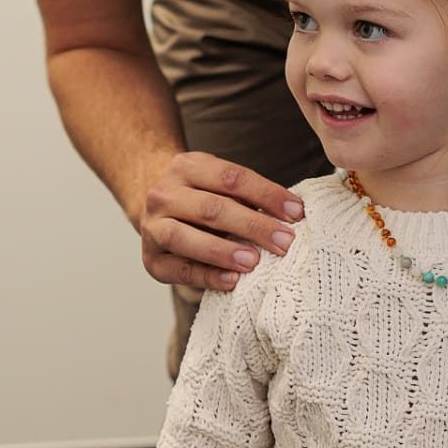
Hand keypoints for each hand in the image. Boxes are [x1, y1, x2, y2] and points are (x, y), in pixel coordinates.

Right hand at [138, 151, 304, 290]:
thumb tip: (293, 214)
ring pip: (184, 237)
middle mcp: (164, 194)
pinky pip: (179, 270)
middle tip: (285, 242)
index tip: (296, 212)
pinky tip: (232, 280)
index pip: (231, 178)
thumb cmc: (203, 197)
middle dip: (252, 226)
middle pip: (211, 208)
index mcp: (187, 166)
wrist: (155, 208)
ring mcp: (152, 227)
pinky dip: (206, 276)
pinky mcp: (151, 260)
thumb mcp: (220, 184)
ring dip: (222, 251)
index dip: (266, 194)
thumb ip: (250, 196)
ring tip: (254, 261)